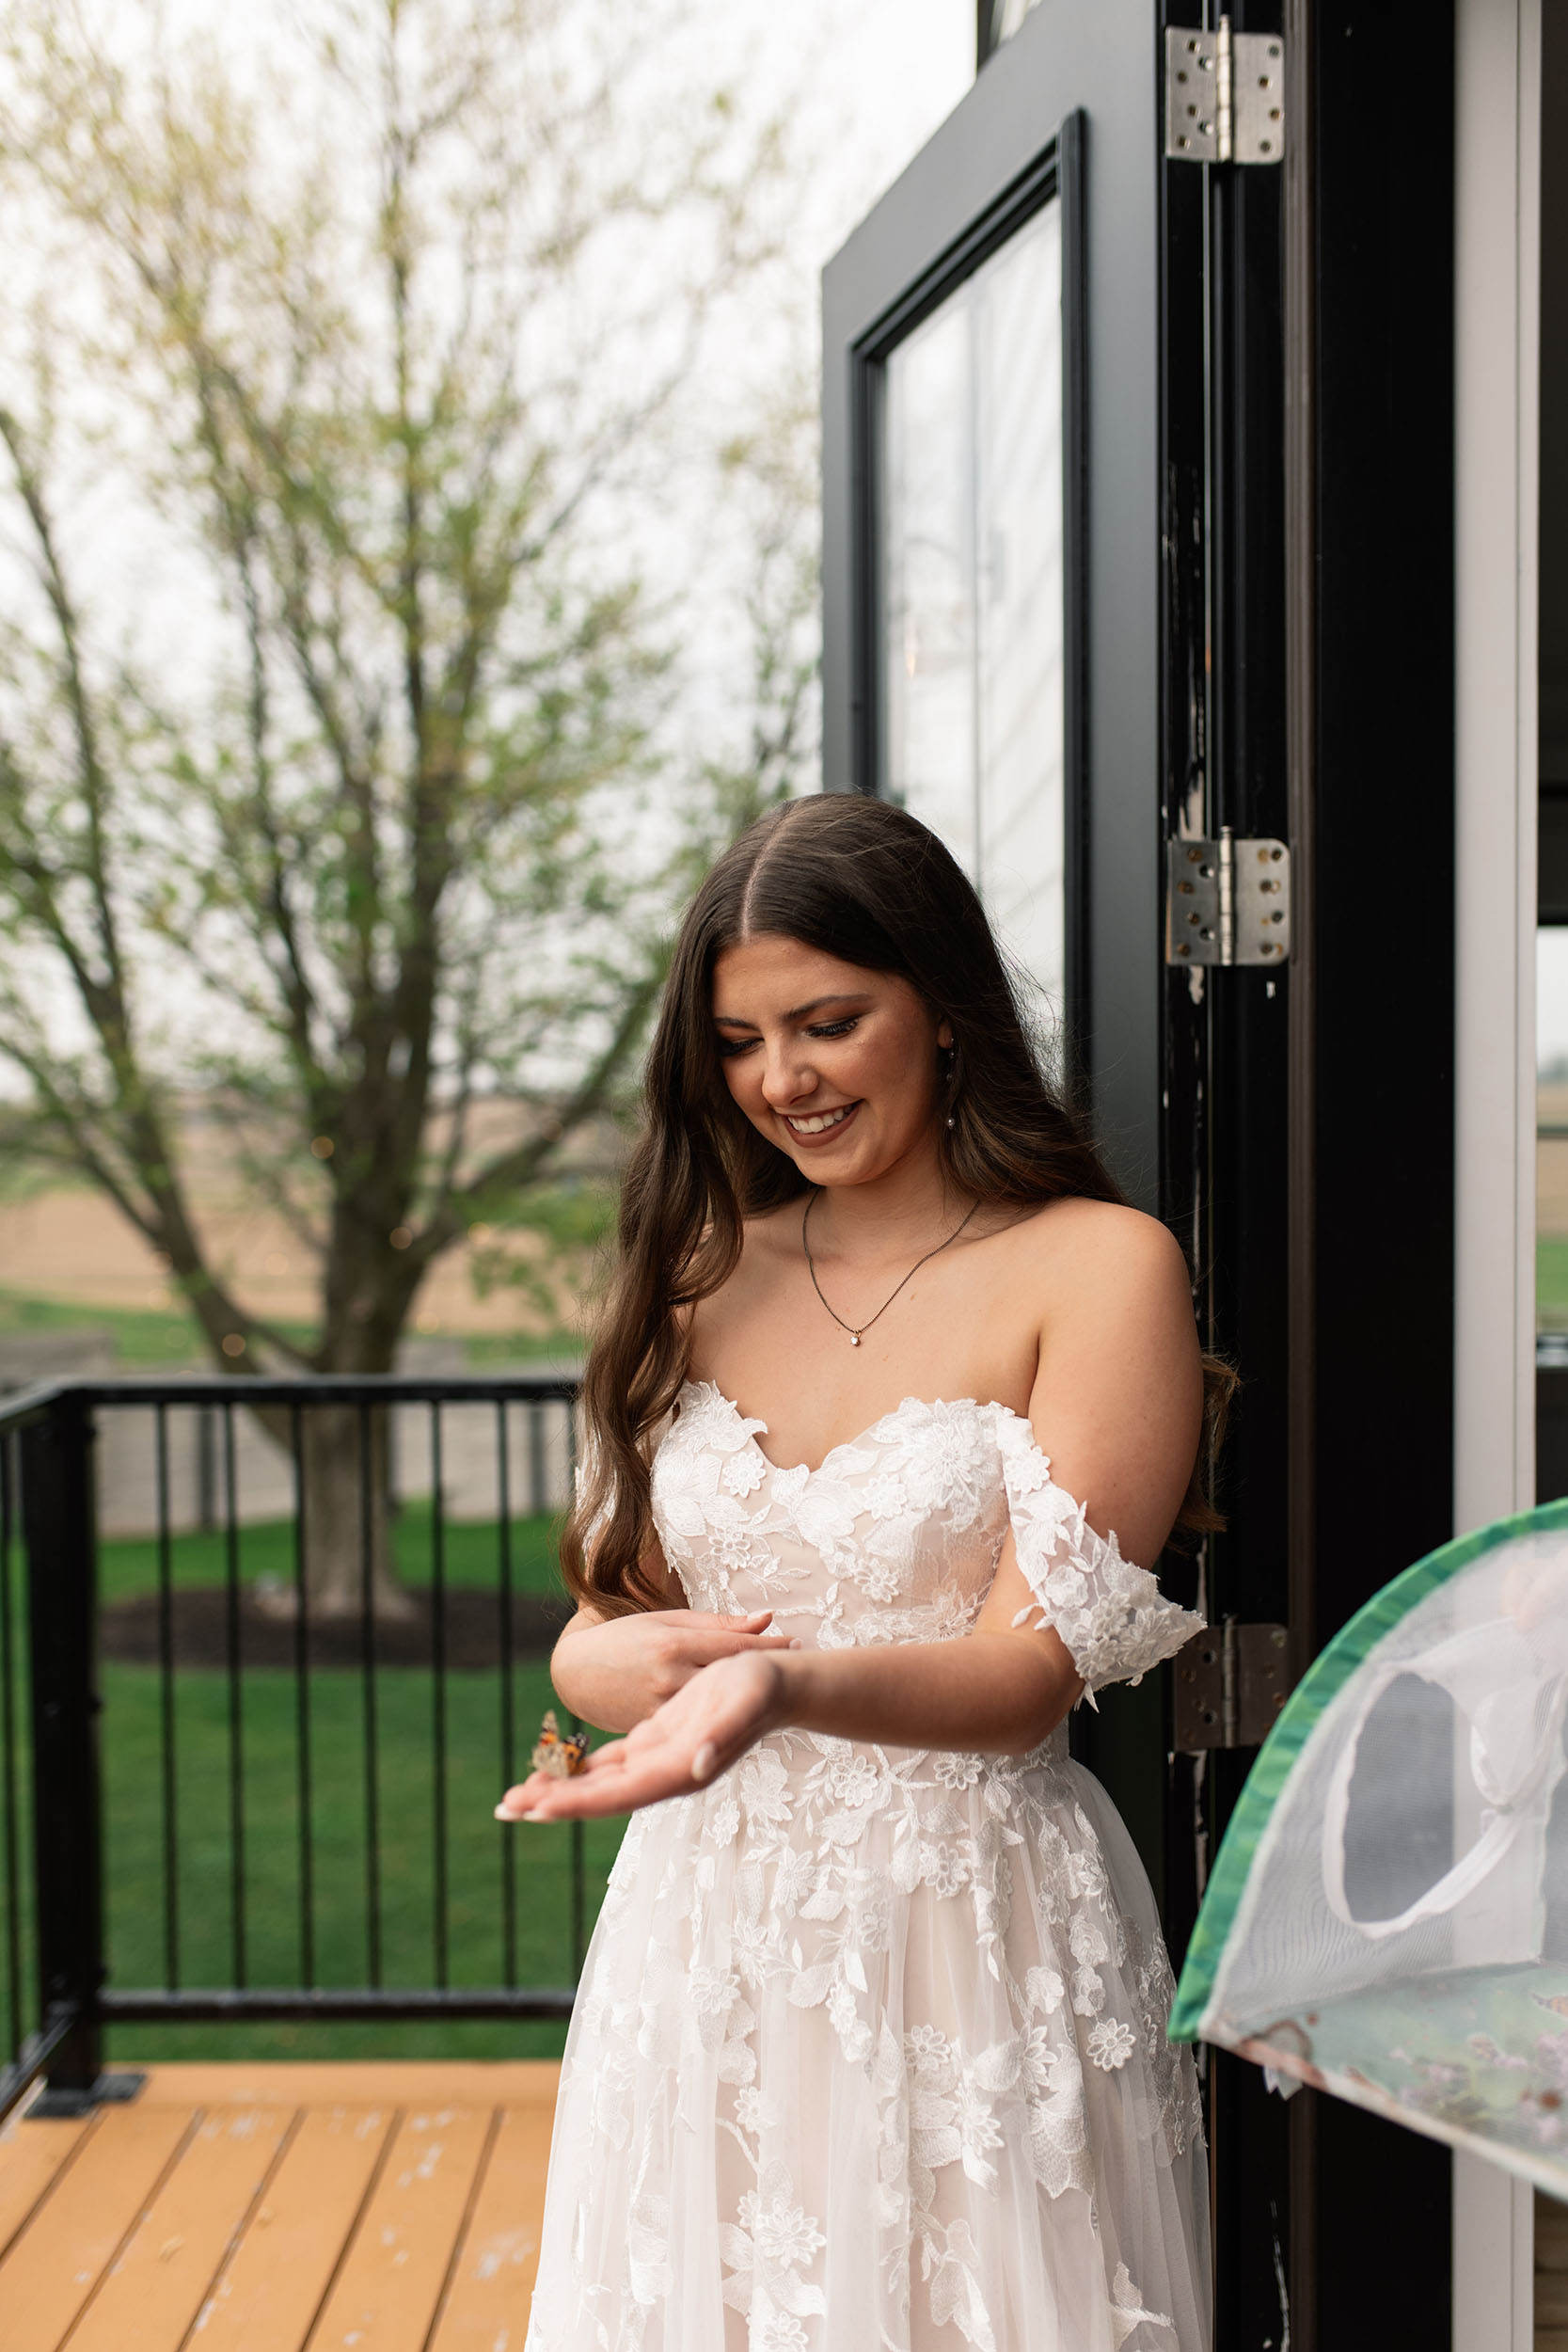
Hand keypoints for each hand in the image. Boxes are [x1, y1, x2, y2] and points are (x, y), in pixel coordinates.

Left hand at [495, 1651, 786, 1821]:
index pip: (618, 1793)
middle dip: (551, 1802)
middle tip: (502, 1809)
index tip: (537, 1808)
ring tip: (514, 1798)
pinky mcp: (655, 1741)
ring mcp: (657, 1759)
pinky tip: (552, 1773)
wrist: (779, 1686)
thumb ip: (721, 1738)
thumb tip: (696, 1767)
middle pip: (598, 1795)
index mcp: (679, 1770)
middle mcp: (664, 1773)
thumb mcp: (743, 1705)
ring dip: (557, 1790)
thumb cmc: (762, 1689)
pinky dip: (578, 1770)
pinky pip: (609, 1763)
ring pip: (597, 1782)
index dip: (577, 1801)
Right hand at [550, 1605, 796, 1733]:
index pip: (733, 1644)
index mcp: (673, 1643)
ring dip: (746, 1695)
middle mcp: (670, 1677)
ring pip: (716, 1703)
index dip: (766, 1643)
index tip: (796, 1642)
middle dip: (762, 1669)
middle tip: (800, 1663)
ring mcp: (663, 1708)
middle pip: (731, 1675)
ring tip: (777, 1689)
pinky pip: (695, 1724)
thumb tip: (767, 1616)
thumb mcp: (667, 1621)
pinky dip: (719, 1716)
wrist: (576, 1673)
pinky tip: (743, 1712)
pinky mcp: (656, 1730)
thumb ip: (718, 1624)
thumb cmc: (625, 1638)